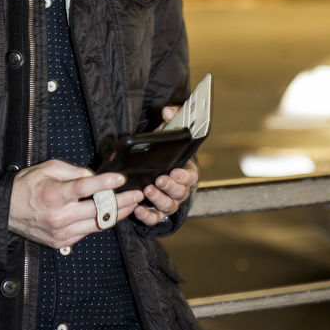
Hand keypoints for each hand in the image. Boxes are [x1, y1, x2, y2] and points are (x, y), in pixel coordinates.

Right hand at [9, 160, 143, 247]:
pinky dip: (99, 223)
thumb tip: (94, 177)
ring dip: (117, 215)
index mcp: (54, 195)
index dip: (105, 183)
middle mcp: (59, 216)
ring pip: (97, 225)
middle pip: (98, 210)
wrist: (6, 211)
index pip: (85, 188)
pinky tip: (110, 214)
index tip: (120, 178)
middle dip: (122, 202)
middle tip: (137, 195)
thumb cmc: (26, 186)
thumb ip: (73, 171)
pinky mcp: (62, 242)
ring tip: (131, 205)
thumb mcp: (48, 168)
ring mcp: (61, 233)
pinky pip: (87, 232)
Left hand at [134, 102, 196, 226]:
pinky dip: (147, 216)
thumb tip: (167, 110)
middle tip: (159, 179)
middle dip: (170, 187)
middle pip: (180, 192)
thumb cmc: (165, 149)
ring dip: (159, 199)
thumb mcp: (169, 131)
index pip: (191, 177)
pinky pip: (154, 218)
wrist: (154, 165)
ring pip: (168, 206)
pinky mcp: (156, 212)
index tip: (175, 171)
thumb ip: (172, 117)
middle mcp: (180, 189)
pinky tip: (138, 209)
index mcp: (186, 171)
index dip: (184, 176)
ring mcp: (168, 202)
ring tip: (148, 189)